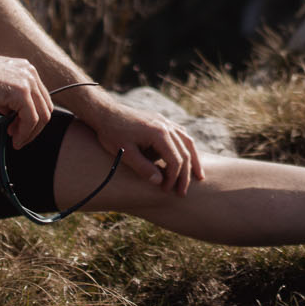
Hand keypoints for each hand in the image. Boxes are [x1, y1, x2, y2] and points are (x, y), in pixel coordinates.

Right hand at [0, 49, 53, 147]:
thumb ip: (9, 98)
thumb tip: (12, 114)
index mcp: (26, 69)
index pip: (41, 98)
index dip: (34, 117)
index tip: (19, 129)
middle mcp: (30, 73)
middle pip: (45, 107)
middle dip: (34, 127)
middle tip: (19, 138)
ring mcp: (27, 81)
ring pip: (42, 115)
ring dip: (30, 133)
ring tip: (16, 140)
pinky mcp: (21, 92)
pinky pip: (31, 119)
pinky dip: (25, 133)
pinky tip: (14, 138)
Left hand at [74, 92, 203, 194]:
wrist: (105, 112)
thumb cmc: (112, 133)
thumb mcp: (125, 153)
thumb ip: (143, 168)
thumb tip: (159, 182)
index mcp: (159, 134)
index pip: (175, 160)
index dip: (173, 178)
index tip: (166, 190)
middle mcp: (166, 126)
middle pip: (185, 153)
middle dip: (185, 175)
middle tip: (182, 192)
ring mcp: (166, 122)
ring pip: (187, 142)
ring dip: (194, 160)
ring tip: (198, 176)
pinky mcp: (162, 121)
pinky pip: (181, 134)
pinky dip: (187, 147)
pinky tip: (188, 156)